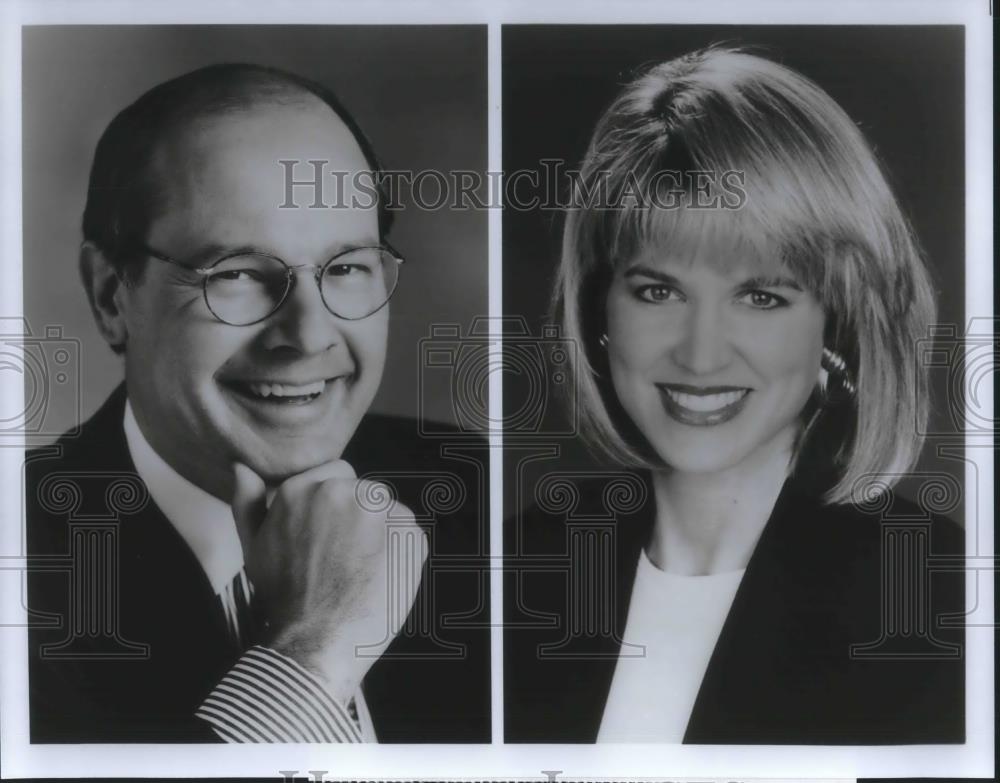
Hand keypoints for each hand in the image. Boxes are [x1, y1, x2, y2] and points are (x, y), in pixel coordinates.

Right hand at [230, 460, 424, 702]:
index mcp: (304, 488)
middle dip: (359, 518)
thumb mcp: (253, 547)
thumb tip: (242, 467)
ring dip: (382, 533)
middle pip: (364, 493)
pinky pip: (409, 533)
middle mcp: (341, 490)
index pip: (337, 474)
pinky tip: (382, 576)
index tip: (331, 536)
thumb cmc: (283, 597)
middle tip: (345, 559)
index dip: (336, 507)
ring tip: (363, 571)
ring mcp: (379, 510)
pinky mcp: (408, 532)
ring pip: (388, 512)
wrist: (316, 640)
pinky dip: (402, 551)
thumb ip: (247, 503)